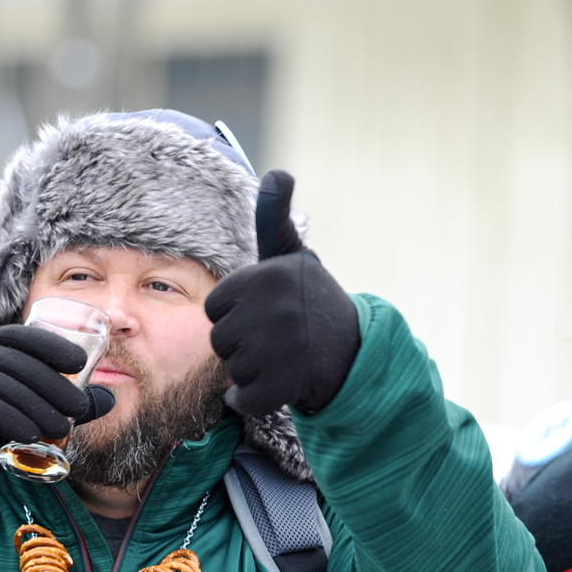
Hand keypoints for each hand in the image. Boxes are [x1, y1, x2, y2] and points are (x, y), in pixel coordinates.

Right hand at [0, 325, 115, 543]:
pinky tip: (30, 435)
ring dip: (37, 405)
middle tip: (79, 409)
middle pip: (14, 361)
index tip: (80, 362)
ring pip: (0, 383)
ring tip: (62, 428)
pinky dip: (9, 418)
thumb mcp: (22, 417)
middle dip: (53, 384)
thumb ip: (57, 404)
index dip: (51, 344)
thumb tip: (108, 398)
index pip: (19, 336)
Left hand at [206, 171, 360, 416]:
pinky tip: (276, 384)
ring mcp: (280, 349)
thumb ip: (274, 220)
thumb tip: (277, 173)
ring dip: (252, 370)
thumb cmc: (314, 303)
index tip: (267, 312)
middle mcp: (273, 309)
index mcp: (268, 276)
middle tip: (278, 338)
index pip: (215, 306)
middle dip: (243, 344)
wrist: (356, 354)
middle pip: (219, 340)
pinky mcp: (285, 384)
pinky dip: (252, 399)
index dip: (238, 313)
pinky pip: (243, 399)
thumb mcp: (295, 259)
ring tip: (282, 358)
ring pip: (232, 370)